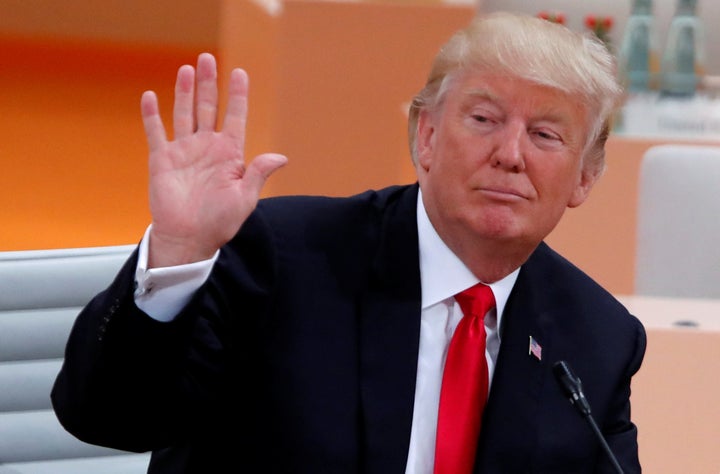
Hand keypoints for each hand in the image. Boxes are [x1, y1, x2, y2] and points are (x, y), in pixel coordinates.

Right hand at [141, 53, 286, 266]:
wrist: (189, 239)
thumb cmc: (219, 222)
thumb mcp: (245, 199)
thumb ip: (258, 174)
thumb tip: (281, 157)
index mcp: (230, 154)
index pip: (236, 117)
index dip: (238, 95)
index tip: (240, 73)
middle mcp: (207, 147)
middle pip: (209, 108)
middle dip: (209, 83)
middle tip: (208, 58)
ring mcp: (184, 151)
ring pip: (184, 113)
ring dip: (185, 91)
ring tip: (187, 69)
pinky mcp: (162, 160)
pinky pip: (156, 132)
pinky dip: (152, 115)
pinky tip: (151, 96)